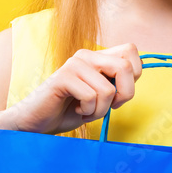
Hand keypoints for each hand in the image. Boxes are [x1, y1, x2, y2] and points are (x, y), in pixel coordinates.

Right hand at [0, 44, 142, 135]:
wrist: (37, 121)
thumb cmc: (70, 110)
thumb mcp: (100, 96)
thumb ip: (116, 83)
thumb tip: (134, 75)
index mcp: (97, 56)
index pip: (131, 51)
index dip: (134, 76)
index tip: (119, 94)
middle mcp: (86, 55)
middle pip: (126, 67)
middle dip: (124, 94)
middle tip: (109, 106)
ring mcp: (74, 64)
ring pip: (108, 89)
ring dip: (101, 109)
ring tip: (85, 110)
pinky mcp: (63, 77)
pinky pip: (91, 97)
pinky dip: (88, 111)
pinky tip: (76, 109)